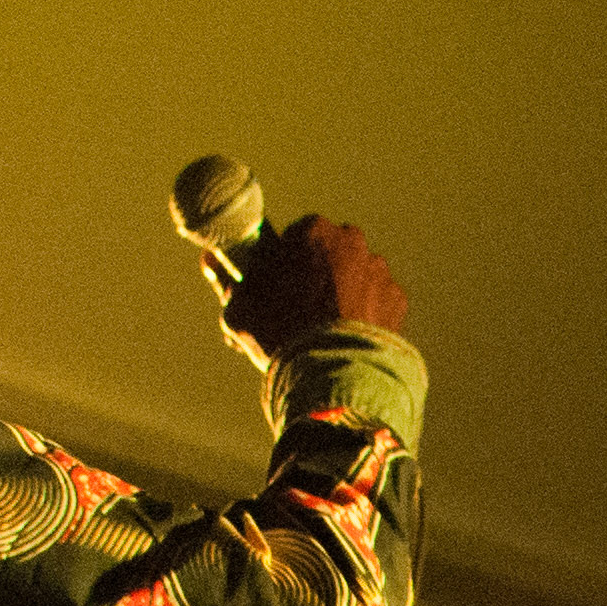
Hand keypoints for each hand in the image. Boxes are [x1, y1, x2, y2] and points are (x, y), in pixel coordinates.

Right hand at [220, 214, 408, 357]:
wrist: (334, 375)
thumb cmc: (282, 333)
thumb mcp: (240, 306)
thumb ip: (225, 278)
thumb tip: (209, 258)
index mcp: (313, 231)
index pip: (296, 235)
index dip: (286, 259)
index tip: (279, 282)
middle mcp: (352, 241)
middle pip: (329, 252)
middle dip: (317, 272)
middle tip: (301, 307)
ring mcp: (379, 270)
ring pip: (355, 275)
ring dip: (343, 292)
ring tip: (326, 328)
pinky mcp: (397, 300)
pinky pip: (377, 301)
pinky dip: (365, 314)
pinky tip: (349, 337)